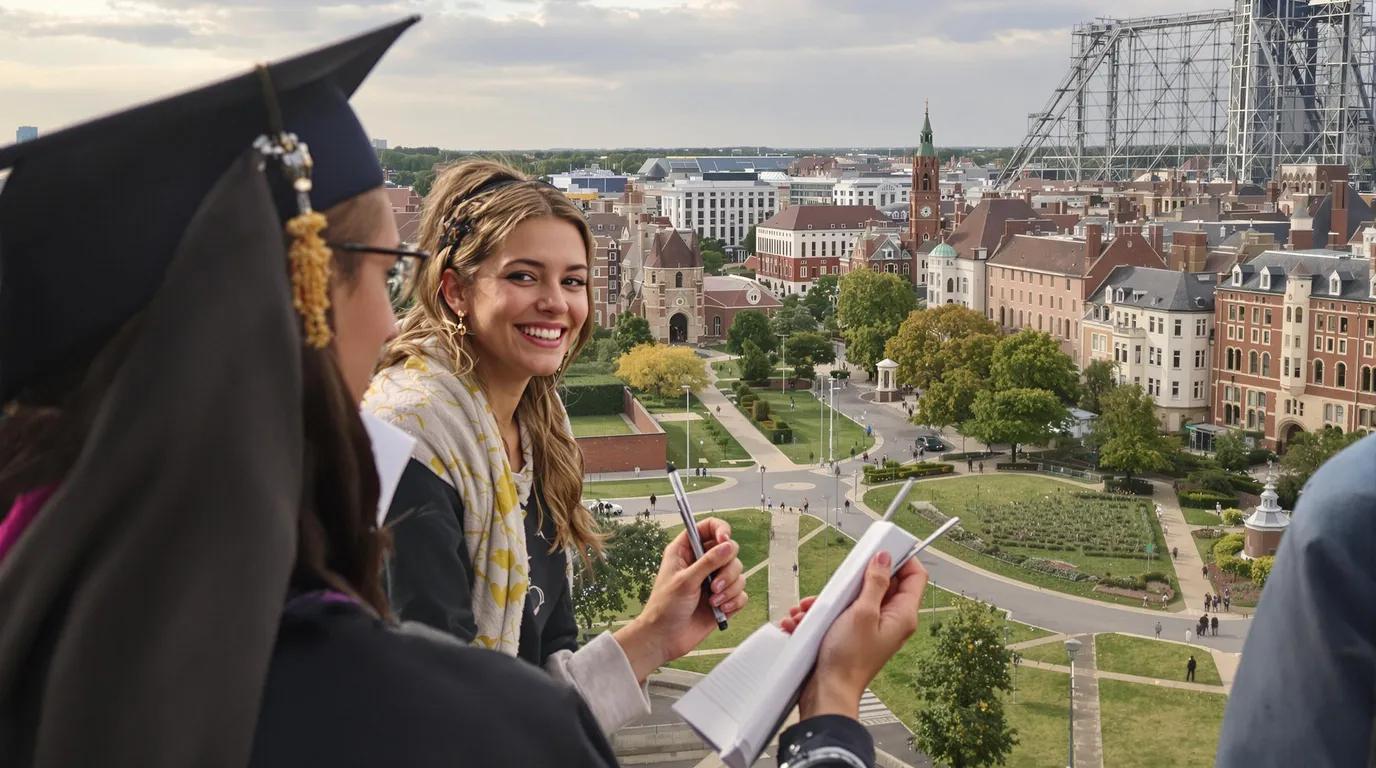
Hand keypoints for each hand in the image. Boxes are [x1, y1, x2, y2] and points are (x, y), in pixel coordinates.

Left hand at [614, 518, 747, 681]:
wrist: (665, 638)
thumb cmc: (664, 608)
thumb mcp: (685, 581)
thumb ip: (708, 562)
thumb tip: (728, 546)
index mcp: (686, 551)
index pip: (709, 527)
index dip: (721, 530)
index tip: (725, 542)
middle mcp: (702, 563)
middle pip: (730, 551)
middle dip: (727, 570)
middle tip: (714, 585)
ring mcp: (714, 581)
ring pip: (738, 573)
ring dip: (729, 589)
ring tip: (714, 601)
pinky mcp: (723, 598)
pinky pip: (741, 593)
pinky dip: (734, 602)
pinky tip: (720, 609)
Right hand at [798, 551, 926, 719]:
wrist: (828, 692)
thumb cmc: (848, 660)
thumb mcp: (862, 613)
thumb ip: (875, 583)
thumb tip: (884, 558)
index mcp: (902, 615)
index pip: (915, 576)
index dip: (901, 558)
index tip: (881, 549)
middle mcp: (890, 620)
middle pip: (880, 583)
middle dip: (852, 580)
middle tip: (839, 582)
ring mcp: (871, 628)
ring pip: (854, 598)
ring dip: (829, 599)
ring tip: (810, 608)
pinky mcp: (852, 635)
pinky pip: (839, 614)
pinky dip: (821, 614)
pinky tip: (802, 620)